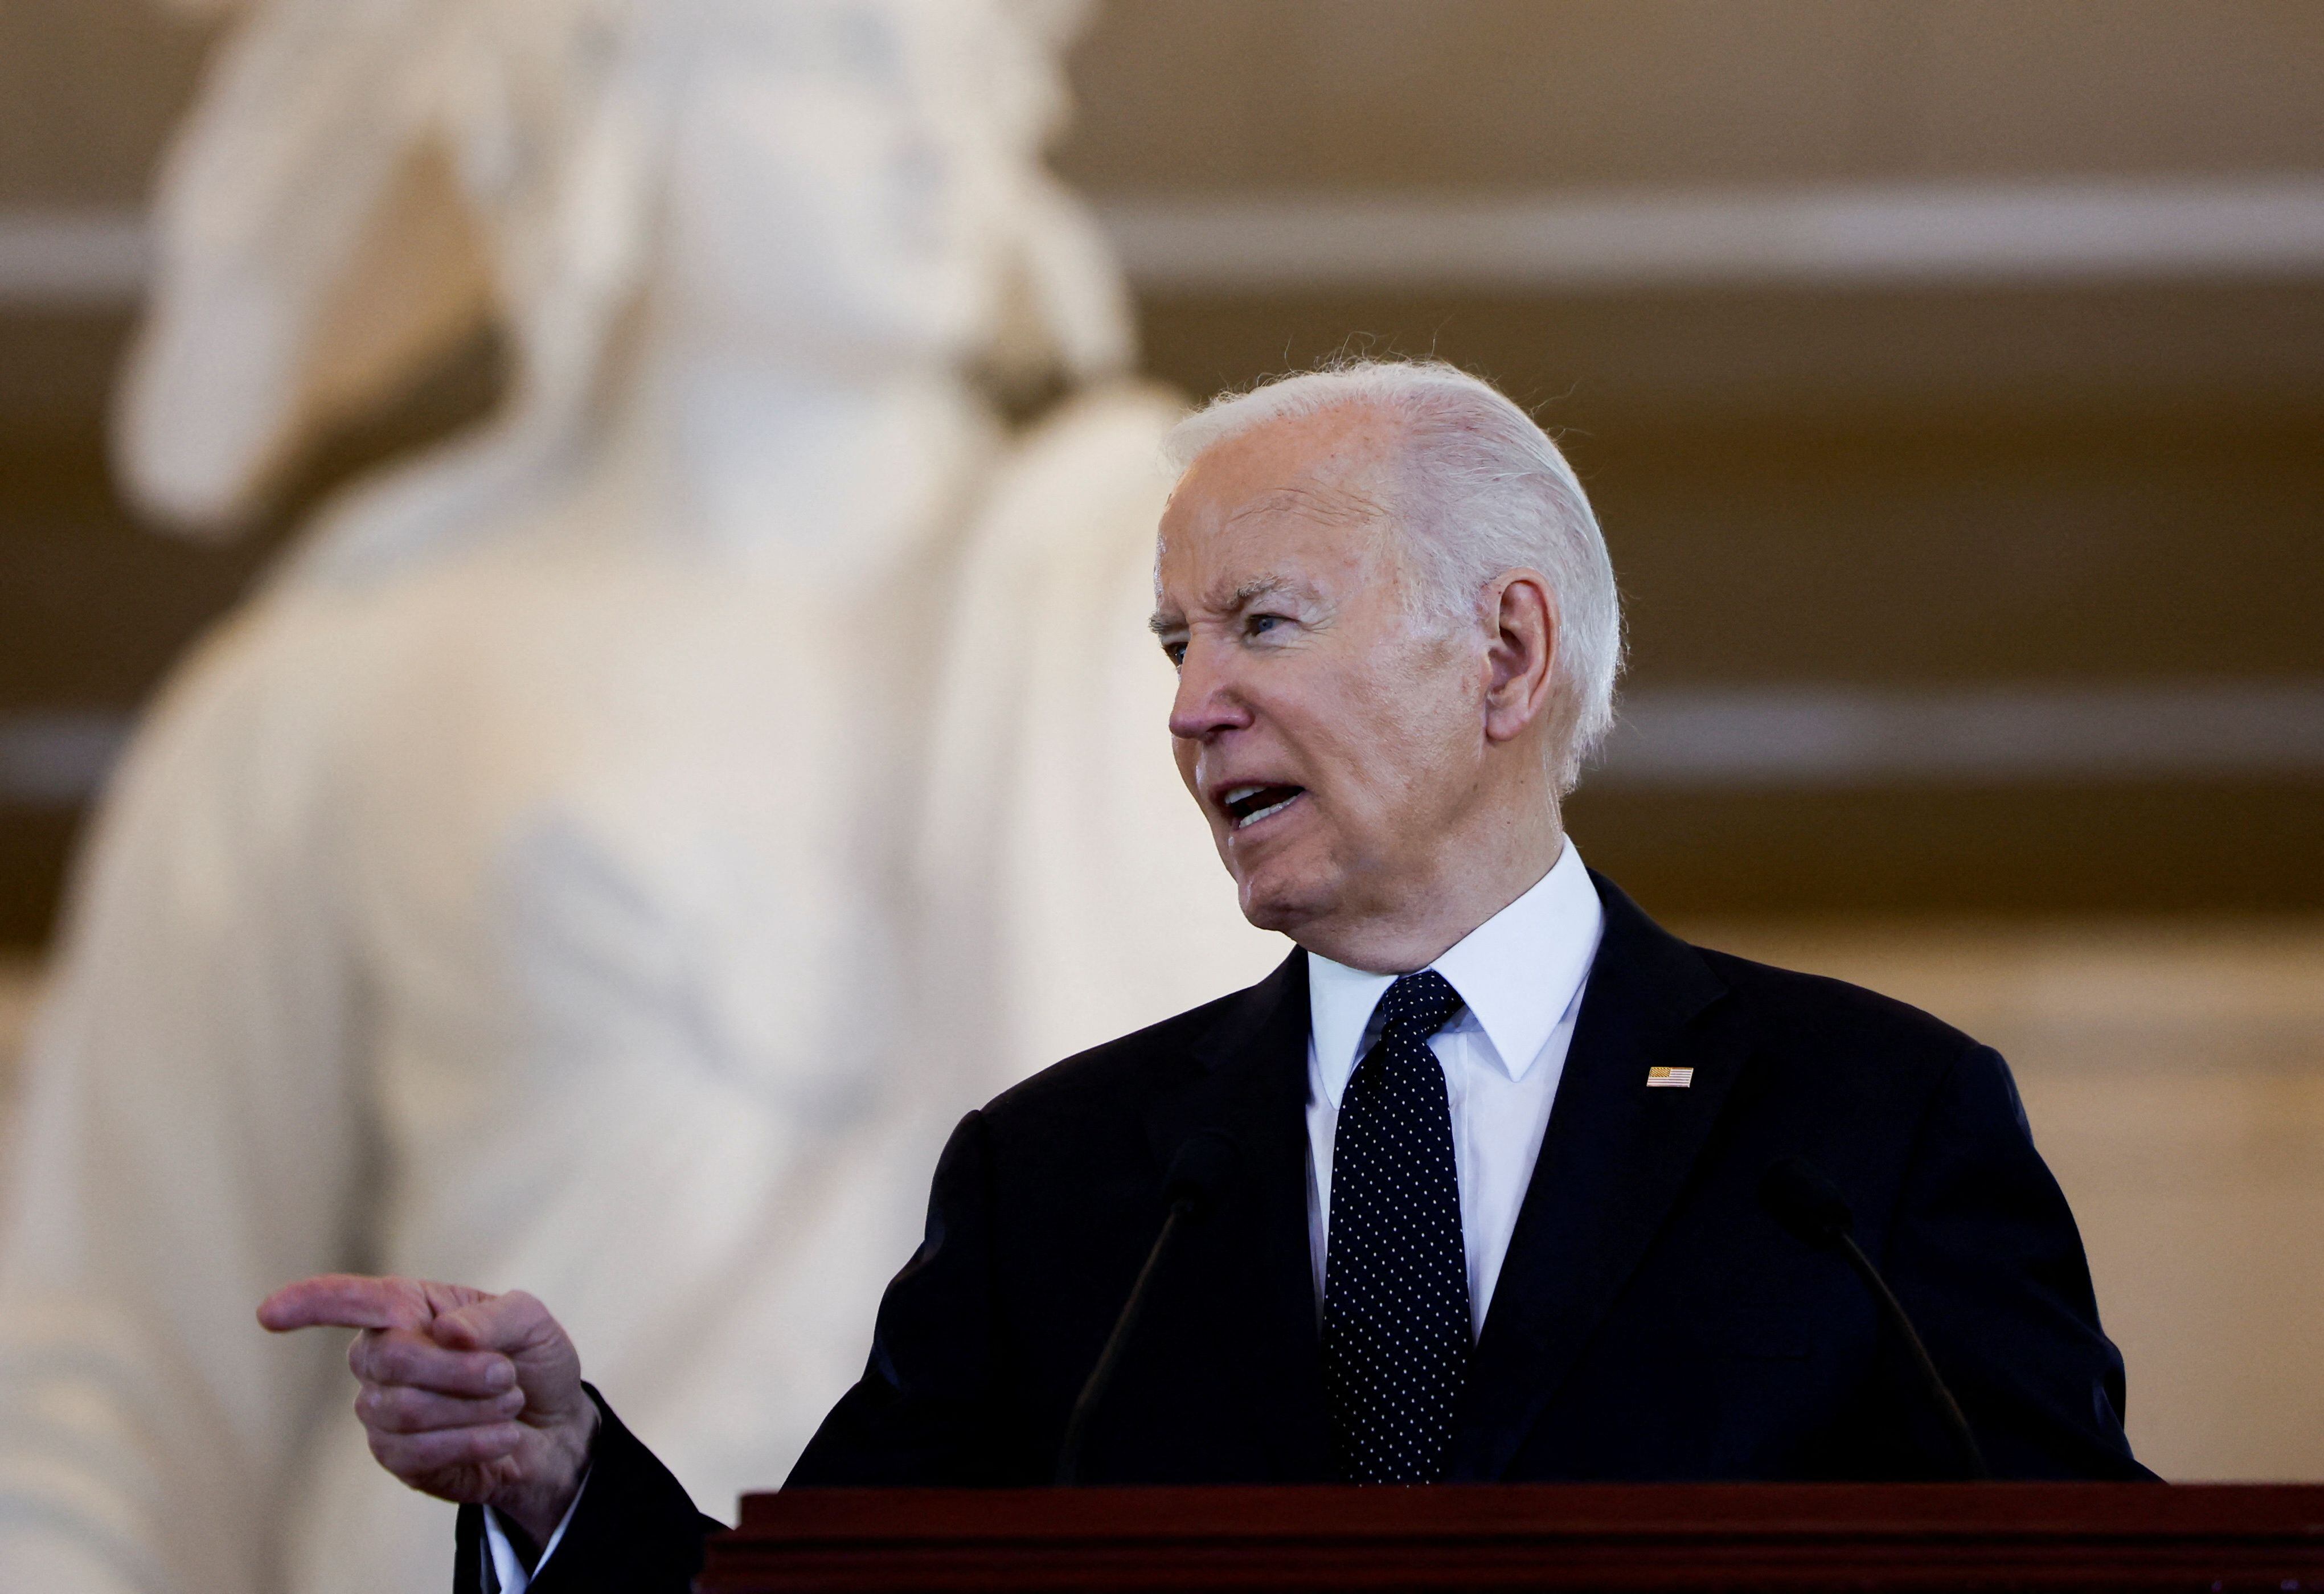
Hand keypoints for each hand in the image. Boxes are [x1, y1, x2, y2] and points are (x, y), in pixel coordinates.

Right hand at [259, 1275, 598, 1544]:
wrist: (554, 1428)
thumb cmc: (533, 1361)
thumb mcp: (532, 1322)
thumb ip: (494, 1318)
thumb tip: (443, 1331)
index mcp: (409, 1308)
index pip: (350, 1300)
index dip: (309, 1304)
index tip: (269, 1313)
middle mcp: (383, 1355)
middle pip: (389, 1358)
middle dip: (458, 1369)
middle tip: (508, 1374)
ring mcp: (382, 1408)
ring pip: (404, 1409)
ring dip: (473, 1408)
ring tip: (508, 1403)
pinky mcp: (396, 1456)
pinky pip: (416, 1451)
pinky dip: (472, 1441)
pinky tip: (502, 1437)